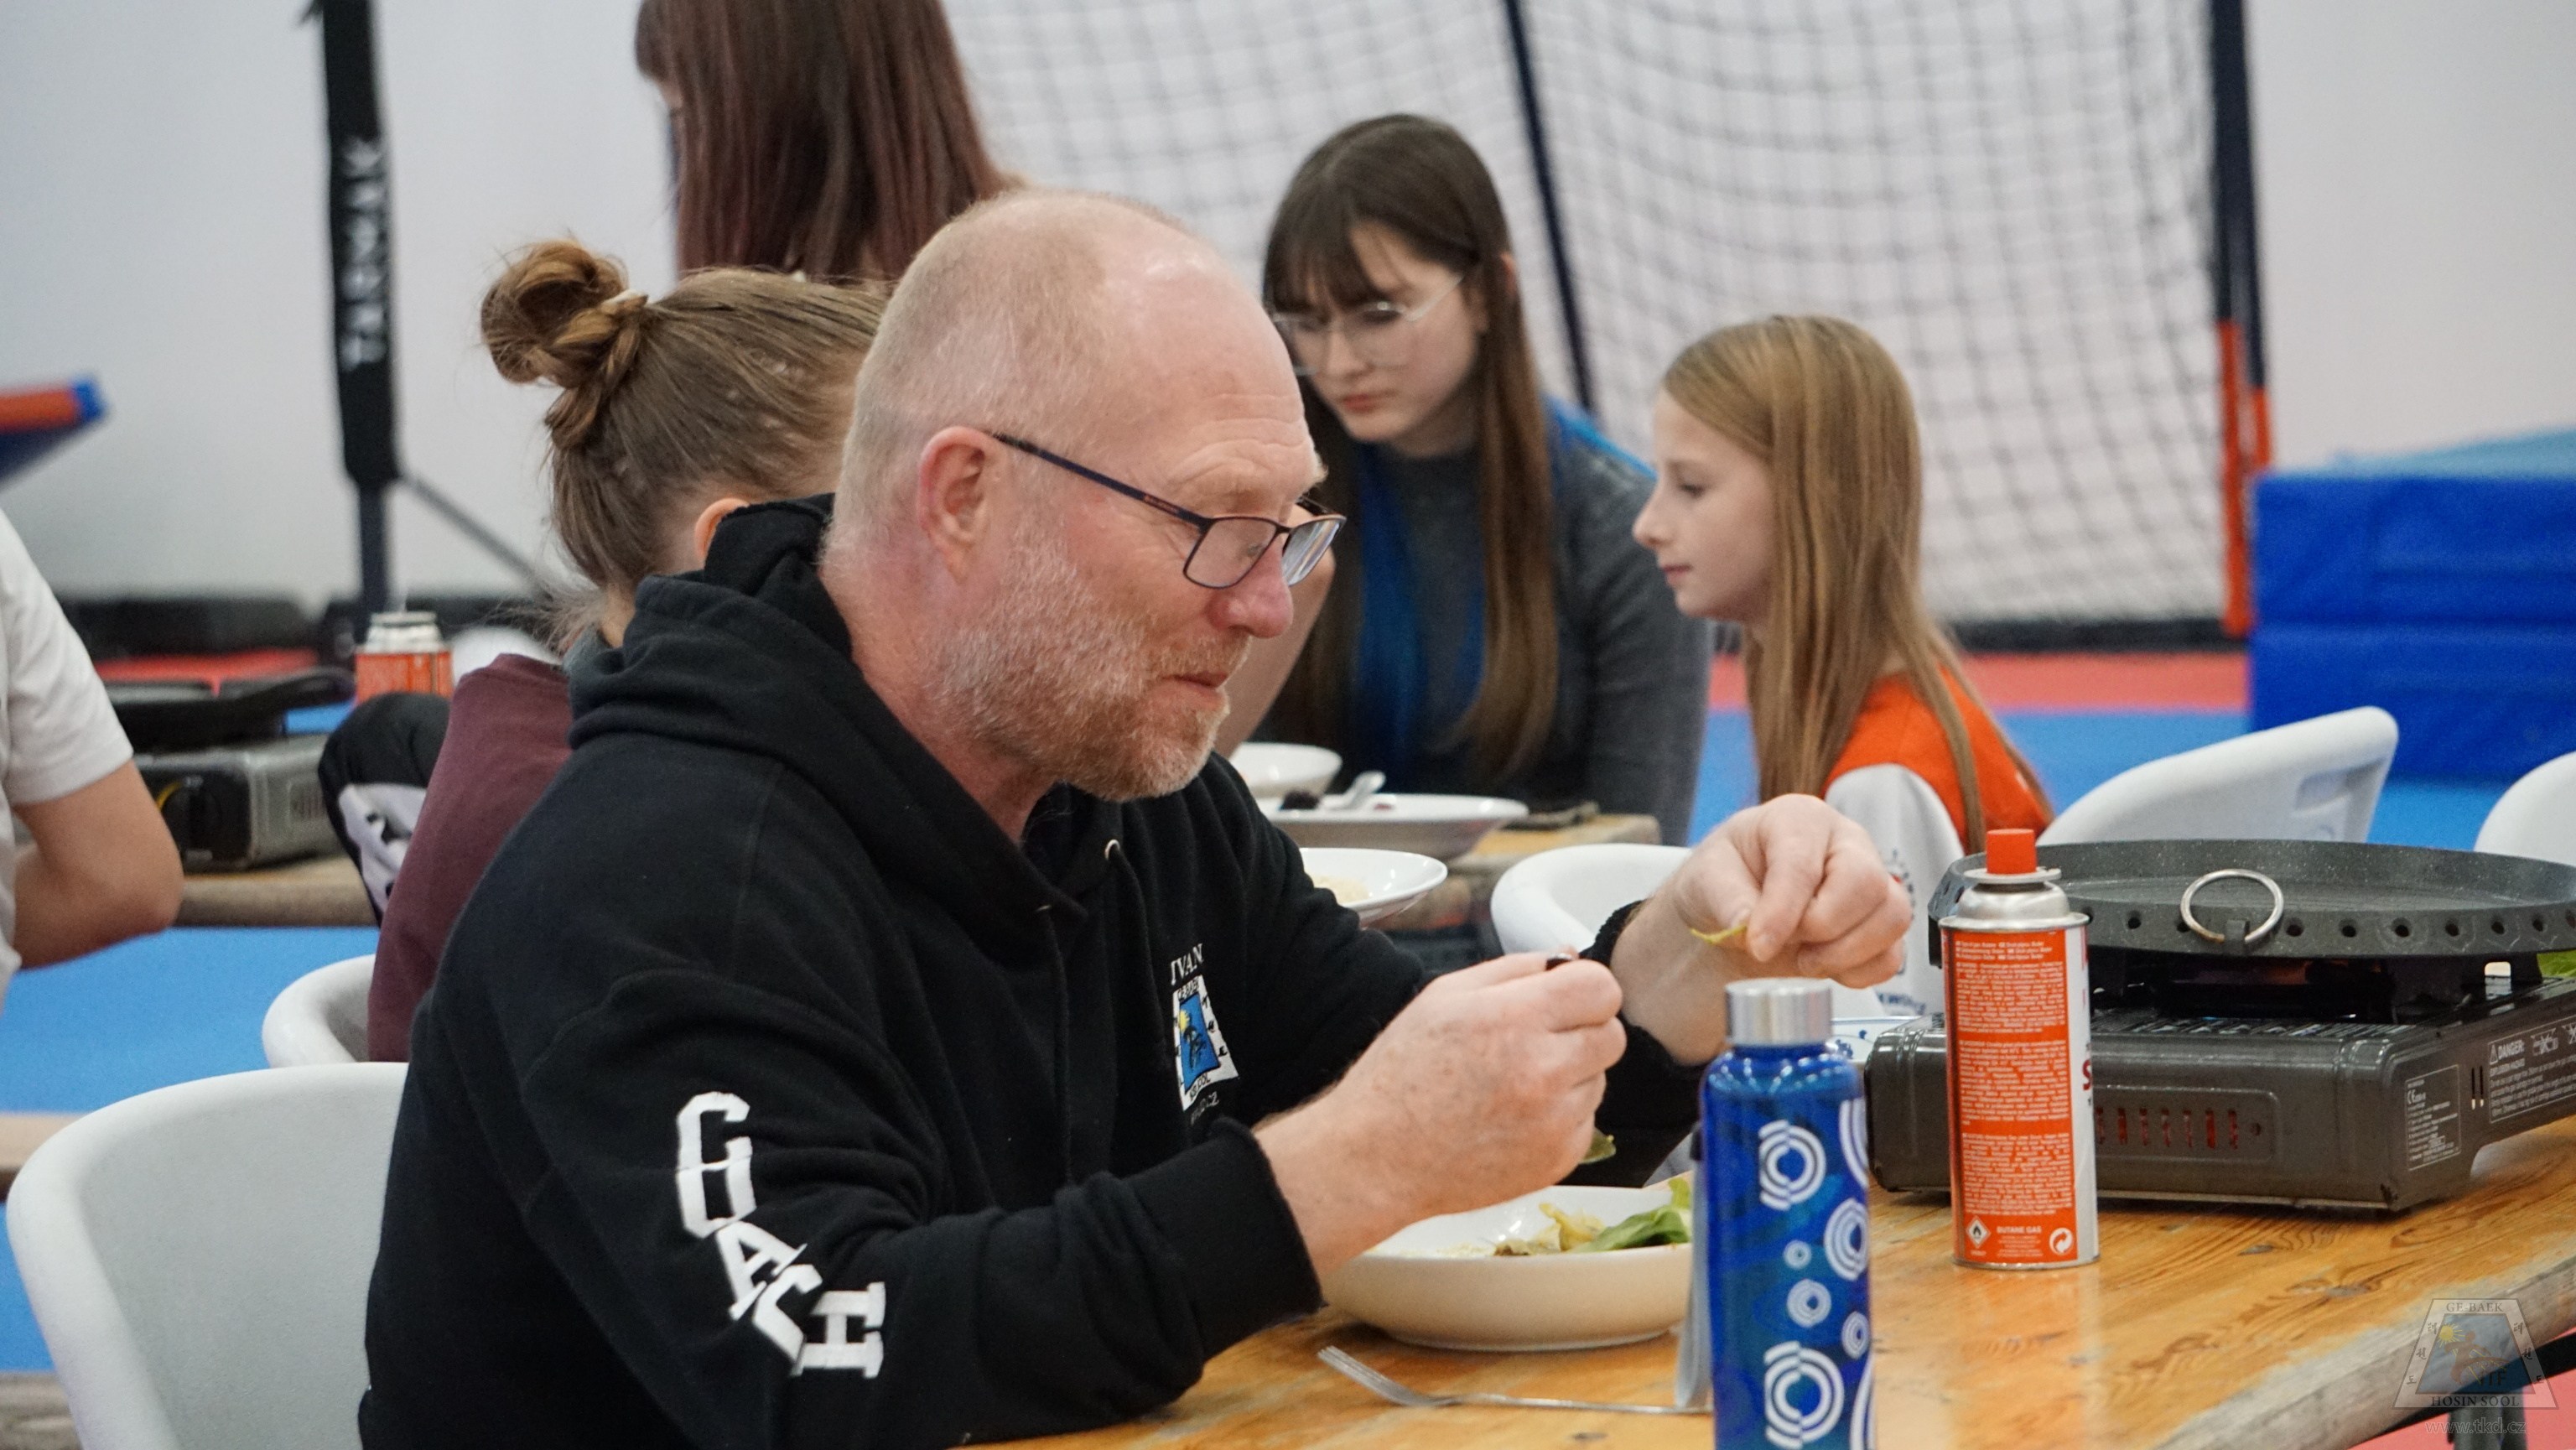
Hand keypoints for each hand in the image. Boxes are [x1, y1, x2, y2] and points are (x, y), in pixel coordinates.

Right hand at [1256, 953, 1625, 1275]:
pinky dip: (1560, 1116)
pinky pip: (1585, 1121)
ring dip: (1570, 1075)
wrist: (1377, 1158)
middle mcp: (1542, 1071)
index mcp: (1513, 1019)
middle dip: (1582, 1030)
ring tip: (1512, 1084)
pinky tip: (1513, 1117)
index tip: (1563, 999)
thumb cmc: (1403, 1072)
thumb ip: (1516, 969)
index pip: (1602, 988)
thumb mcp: (1446, 996)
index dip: (1585, 989)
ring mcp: (1554, 1121)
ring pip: (1599, 1079)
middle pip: (1612, 1034)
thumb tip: (1570, 957)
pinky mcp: (1558, 1159)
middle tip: (1536, 1041)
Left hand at [1609, 794, 1910, 1061]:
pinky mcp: (1880, 923)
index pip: (1803, 864)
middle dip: (1822, 927)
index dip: (1782, 911)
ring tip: (1802, 959)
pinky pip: (1892, 954)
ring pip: (1891, 917)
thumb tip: (1746, 925)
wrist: (1738, 904)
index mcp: (1800, 820)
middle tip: (1785, 945)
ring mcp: (1872, 882)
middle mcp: (1846, 844)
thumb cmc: (1727, 877)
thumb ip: (1725, 898)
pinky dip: (1858, 972)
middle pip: (1866, 883)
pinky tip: (1823, 967)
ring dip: (1844, 953)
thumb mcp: (1705, 877)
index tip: (1758, 945)